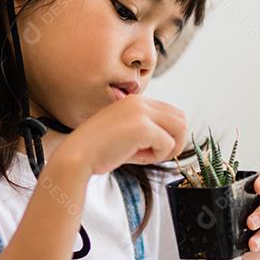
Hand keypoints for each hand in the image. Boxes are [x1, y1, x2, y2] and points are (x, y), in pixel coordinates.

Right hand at [57, 95, 187, 174]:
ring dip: (170, 147)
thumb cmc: (100, 150)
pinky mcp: (143, 126)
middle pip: (181, 118)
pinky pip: (168, 144)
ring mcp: (142, 112)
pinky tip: (138, 158)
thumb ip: (149, 131)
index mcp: (136, 101)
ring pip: (181, 129)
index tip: (154, 148)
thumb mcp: (127, 133)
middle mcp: (140, 102)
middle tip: (157, 154)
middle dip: (175, 141)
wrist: (77, 156)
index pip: (172, 113)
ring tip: (149, 156)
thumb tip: (175, 140)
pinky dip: (158, 156)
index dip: (169, 134)